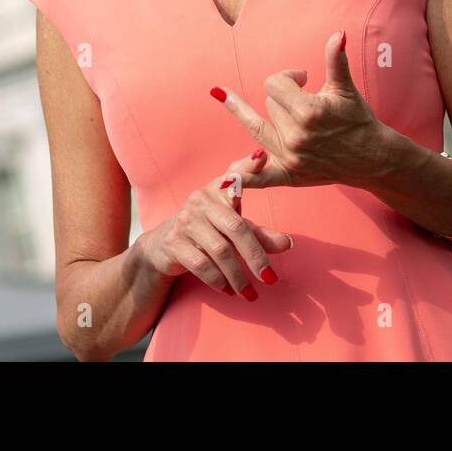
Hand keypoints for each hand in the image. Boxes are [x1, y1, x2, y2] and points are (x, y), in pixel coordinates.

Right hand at [137, 149, 292, 299]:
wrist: (162, 248)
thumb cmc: (206, 232)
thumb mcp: (232, 228)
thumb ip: (260, 235)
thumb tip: (289, 244)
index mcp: (216, 190)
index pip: (234, 175)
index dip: (248, 167)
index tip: (263, 157)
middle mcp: (200, 201)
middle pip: (235, 228)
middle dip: (255, 256)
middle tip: (270, 278)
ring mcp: (185, 222)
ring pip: (220, 251)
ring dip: (238, 276)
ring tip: (250, 293)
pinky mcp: (174, 243)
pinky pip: (201, 265)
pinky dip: (218, 281)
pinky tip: (228, 290)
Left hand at [210, 30, 393, 189]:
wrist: (373, 159)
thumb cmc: (358, 120)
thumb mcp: (345, 89)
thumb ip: (336, 60)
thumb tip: (337, 34)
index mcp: (308, 112)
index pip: (274, 84)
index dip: (288, 77)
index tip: (304, 79)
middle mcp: (296, 136)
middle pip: (268, 104)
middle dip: (284, 99)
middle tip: (306, 102)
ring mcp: (290, 158)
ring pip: (259, 127)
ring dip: (269, 117)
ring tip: (247, 104)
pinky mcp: (289, 175)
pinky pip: (259, 178)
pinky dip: (243, 177)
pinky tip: (222, 180)